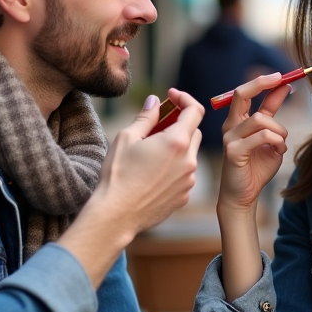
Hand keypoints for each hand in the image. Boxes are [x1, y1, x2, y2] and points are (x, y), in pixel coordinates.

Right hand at [61, 90, 201, 286]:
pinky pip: (185, 174)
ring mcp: (189, 180)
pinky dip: (175, 168)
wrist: (116, 215)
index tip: (171, 97)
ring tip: (151, 153)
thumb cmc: (118, 175)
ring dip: (177, 148)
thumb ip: (146, 117)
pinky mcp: (185, 196)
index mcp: (177, 142)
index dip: (184, 99)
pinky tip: (153, 174)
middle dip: (179, 125)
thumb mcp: (127, 138)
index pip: (195, 111)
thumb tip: (155, 102)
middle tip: (156, 127)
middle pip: (194, 132)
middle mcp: (189, 160)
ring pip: (190, 155)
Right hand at [218, 72, 291, 212]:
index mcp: (238, 121)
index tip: (283, 76)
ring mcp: (229, 137)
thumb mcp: (270, 138)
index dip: (264, 82)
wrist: (243, 196)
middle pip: (242, 94)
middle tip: (281, 79)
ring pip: (260, 119)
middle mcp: (230, 126)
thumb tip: (284, 88)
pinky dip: (276, 142)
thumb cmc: (256, 169)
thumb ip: (273, 115)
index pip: (247, 93)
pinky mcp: (233, 151)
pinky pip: (261, 137)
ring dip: (279, 130)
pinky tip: (278, 152)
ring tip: (281, 144)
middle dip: (262, 83)